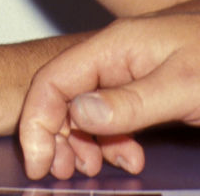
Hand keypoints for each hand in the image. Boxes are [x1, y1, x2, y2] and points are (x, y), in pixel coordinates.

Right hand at [19, 12, 199, 179]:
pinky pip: (111, 116)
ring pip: (84, 110)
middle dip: (58, 136)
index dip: (38, 121)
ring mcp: (129, 73)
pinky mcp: (145, 89)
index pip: (53, 79)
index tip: (40, 163)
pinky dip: (110, 141)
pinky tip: (128, 157)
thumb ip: (130, 100)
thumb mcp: (183, 85)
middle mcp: (114, 57)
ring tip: (96, 168)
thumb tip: (78, 114)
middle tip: (68, 175)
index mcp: (114, 47)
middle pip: (62, 95)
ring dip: (84, 142)